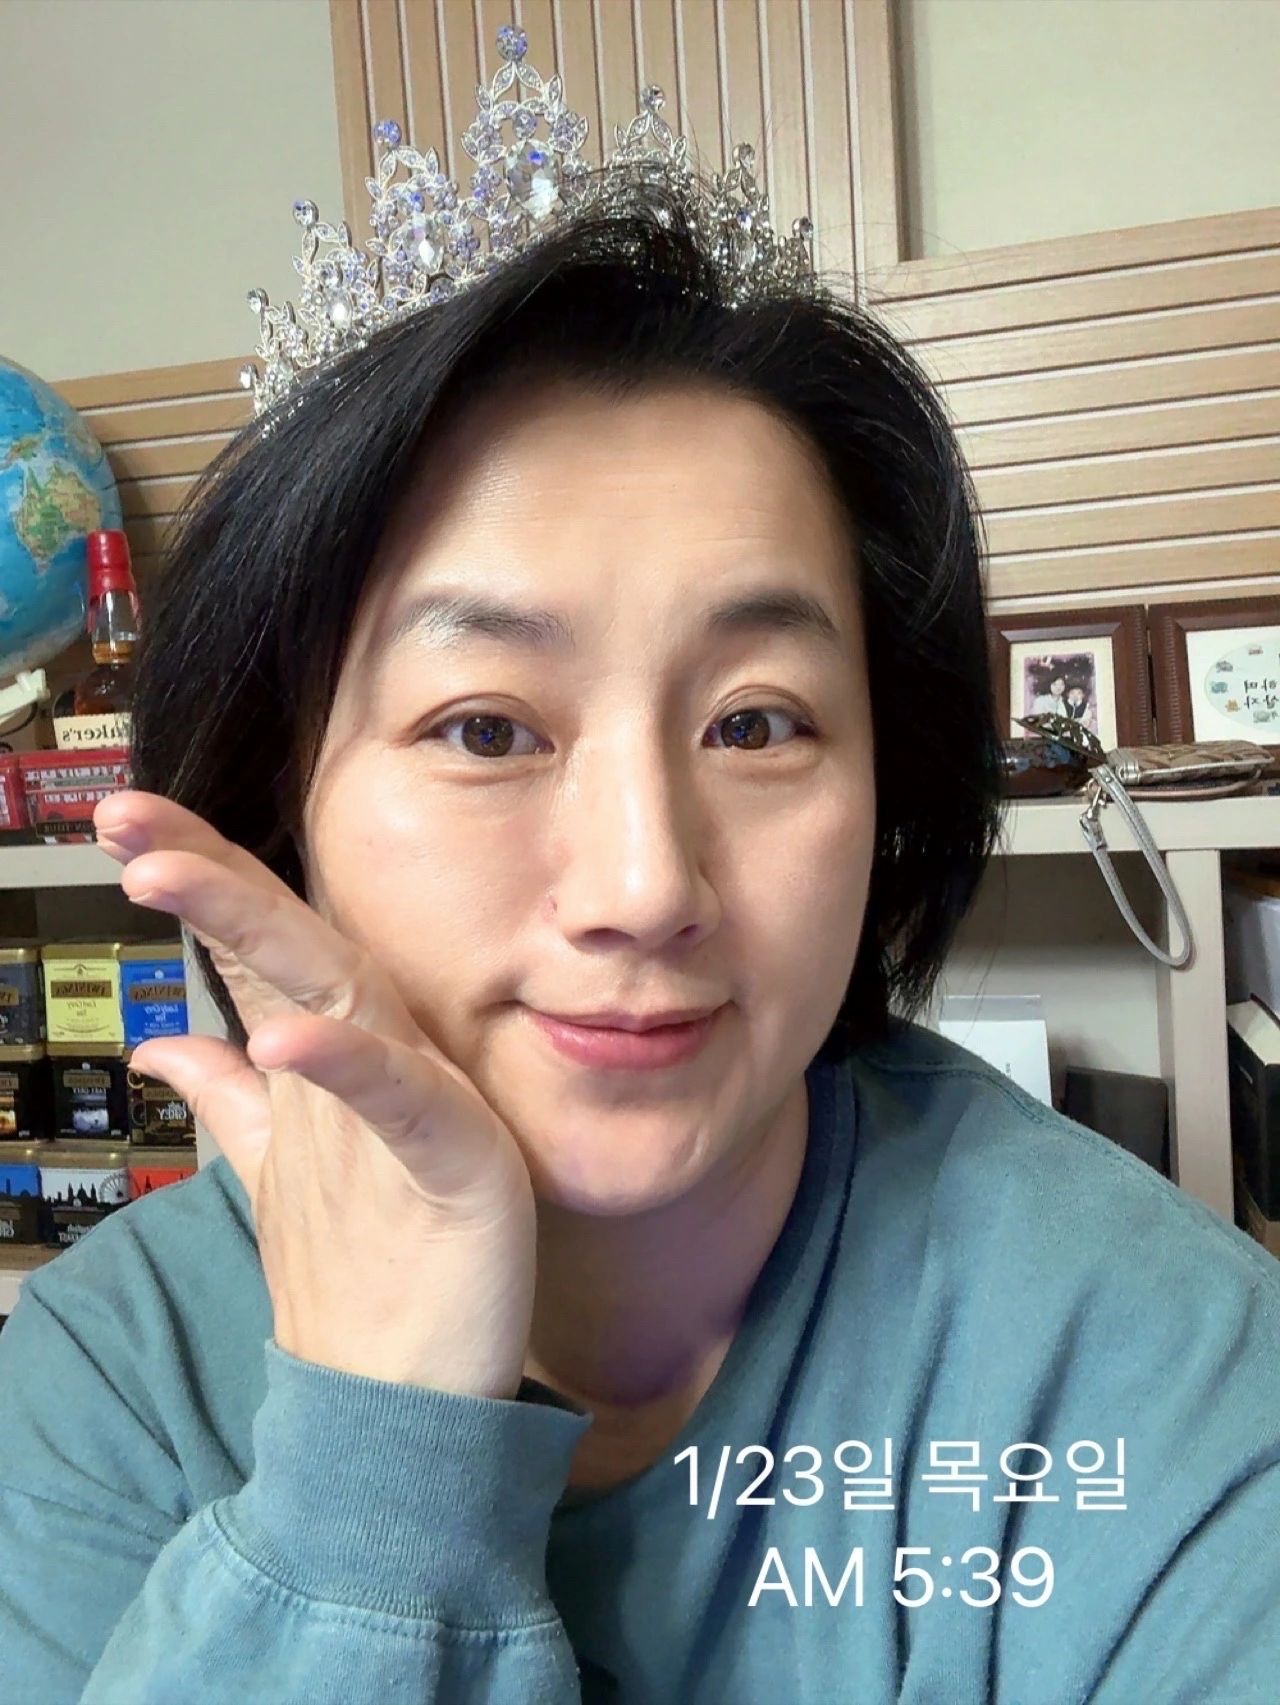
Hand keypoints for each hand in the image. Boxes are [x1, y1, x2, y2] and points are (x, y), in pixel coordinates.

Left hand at [93, 790, 536, 1400]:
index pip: (255, 948)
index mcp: (325, 1060)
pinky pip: (394, 1102)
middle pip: (286, 942)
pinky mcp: (455, 1163)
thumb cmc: (374, 1274)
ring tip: (163, 876)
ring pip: (334, 991)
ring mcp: (411, 1107)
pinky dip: (343, 1064)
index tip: (123, 826)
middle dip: (207, 871)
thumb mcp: (284, 1170)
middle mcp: (367, 1062)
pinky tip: (283, 1038)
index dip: (197, 878)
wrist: (418, 1393)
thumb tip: (158, 1047)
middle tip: (122, 815)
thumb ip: (232, 1098)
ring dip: (252, 929)